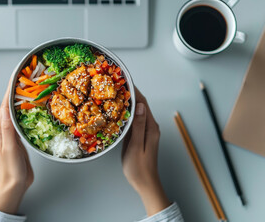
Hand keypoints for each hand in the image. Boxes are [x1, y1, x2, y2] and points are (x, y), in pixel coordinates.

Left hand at [0, 81, 33, 213]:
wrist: (15, 184)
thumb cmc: (11, 169)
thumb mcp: (10, 148)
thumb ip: (8, 129)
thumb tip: (7, 109)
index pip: (5, 105)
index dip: (10, 90)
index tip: (16, 77)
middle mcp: (3, 129)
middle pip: (10, 105)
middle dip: (17, 91)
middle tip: (26, 78)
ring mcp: (11, 133)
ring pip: (16, 111)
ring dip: (22, 99)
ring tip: (31, 88)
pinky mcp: (18, 138)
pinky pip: (22, 120)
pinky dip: (27, 111)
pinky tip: (34, 108)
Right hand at [122, 88, 169, 215]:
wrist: (145, 184)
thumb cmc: (140, 168)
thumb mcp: (136, 146)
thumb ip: (138, 126)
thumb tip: (140, 106)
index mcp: (151, 128)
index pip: (143, 104)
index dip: (134, 91)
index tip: (124, 80)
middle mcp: (149, 127)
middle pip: (140, 106)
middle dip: (129, 94)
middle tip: (115, 84)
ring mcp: (144, 132)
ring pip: (136, 112)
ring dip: (127, 103)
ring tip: (114, 93)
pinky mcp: (139, 137)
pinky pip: (132, 121)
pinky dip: (125, 114)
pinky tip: (116, 111)